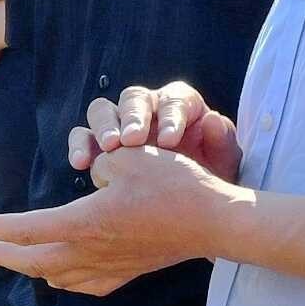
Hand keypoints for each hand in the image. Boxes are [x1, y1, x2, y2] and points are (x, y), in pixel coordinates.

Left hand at [0, 143, 245, 294]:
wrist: (214, 222)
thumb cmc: (174, 186)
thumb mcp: (128, 159)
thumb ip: (99, 166)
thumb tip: (90, 177)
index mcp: (82, 223)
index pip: (23, 229)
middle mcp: (89, 252)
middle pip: (29, 259)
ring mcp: (108, 268)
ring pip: (53, 274)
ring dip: (27, 265)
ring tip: (10, 255)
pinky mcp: (125, 274)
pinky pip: (81, 283)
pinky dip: (60, 277)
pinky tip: (58, 273)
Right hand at [67, 81, 236, 180]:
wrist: (190, 206)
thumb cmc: (209, 178)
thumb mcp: (224, 164)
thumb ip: (222, 141)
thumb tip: (212, 120)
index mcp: (180, 105)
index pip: (173, 100)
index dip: (171, 116)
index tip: (170, 141)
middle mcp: (147, 109)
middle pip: (133, 99)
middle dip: (132, 118)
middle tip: (133, 140)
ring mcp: (120, 126)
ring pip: (102, 111)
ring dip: (103, 127)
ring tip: (108, 149)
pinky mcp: (98, 147)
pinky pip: (83, 138)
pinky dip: (80, 146)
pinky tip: (82, 163)